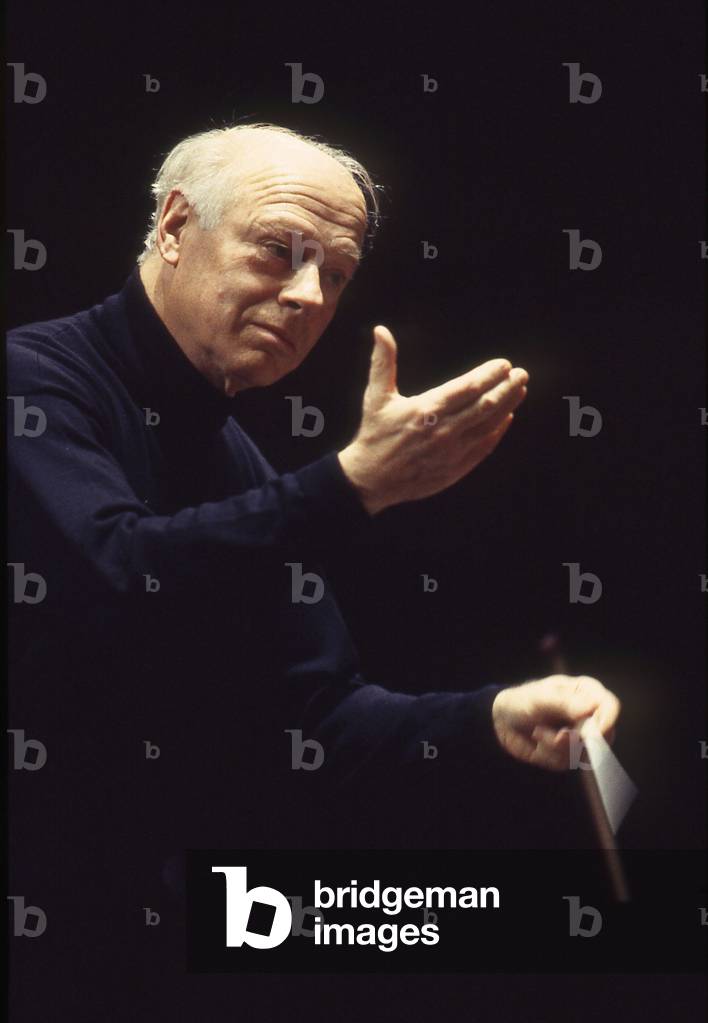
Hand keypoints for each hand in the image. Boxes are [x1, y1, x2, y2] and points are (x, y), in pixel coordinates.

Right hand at [338, 325, 527, 514]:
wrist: (371, 480)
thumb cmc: (375, 434)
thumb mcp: (376, 396)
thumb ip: (383, 362)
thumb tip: (381, 330)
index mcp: (427, 409)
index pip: (468, 387)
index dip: (489, 374)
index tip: (504, 364)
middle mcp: (444, 430)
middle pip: (486, 405)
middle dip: (507, 387)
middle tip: (521, 374)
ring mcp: (452, 451)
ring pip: (489, 425)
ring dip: (508, 406)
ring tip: (520, 390)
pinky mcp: (455, 468)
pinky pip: (484, 446)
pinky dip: (498, 431)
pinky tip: (506, 418)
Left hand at [491, 675, 620, 770]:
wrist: (502, 722)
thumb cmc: (521, 701)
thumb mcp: (540, 698)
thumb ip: (564, 703)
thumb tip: (589, 708)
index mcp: (585, 692)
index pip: (610, 706)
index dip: (605, 721)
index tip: (591, 732)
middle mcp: (587, 715)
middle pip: (604, 735)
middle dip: (576, 739)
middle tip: (556, 734)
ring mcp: (580, 736)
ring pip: (584, 752)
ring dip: (555, 746)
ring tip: (538, 732)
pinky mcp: (569, 754)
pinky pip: (566, 762)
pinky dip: (548, 755)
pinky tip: (537, 742)